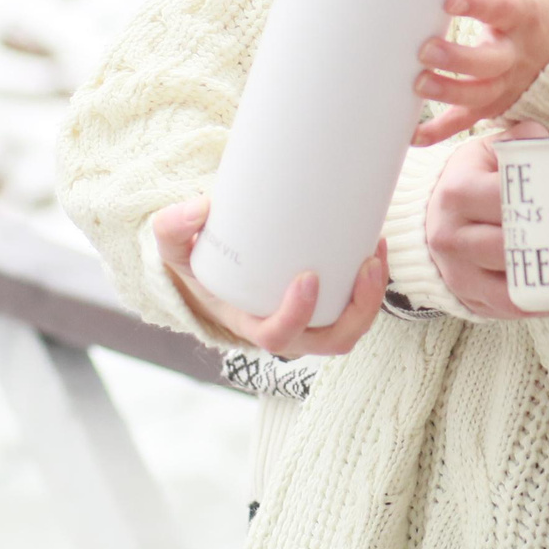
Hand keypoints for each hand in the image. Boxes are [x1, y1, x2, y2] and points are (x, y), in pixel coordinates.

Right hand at [151, 197, 386, 355]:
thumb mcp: (177, 250)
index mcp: (250, 323)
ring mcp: (311, 320)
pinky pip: (358, 307)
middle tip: (366, 265)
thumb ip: (174, 228)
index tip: (308, 277)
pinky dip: (372, 283)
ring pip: (352, 328)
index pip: (277, 337)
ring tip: (375, 253)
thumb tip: (200, 207)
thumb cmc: (202, 265)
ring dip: (371, 297)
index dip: (296, 315)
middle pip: (331, 341)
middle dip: (356, 310)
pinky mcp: (329, 304)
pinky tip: (375, 244)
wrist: (217, 272)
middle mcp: (286, 329)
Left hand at [412, 0, 548, 144]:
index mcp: (526, 14)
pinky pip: (467, 122)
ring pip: (478, 96)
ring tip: (418, 85)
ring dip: (447, 94)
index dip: (478, 4)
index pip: (504, 8)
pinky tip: (413, 134)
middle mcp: (517, 55)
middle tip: (425, 49)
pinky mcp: (495, 106)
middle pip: (489, 63)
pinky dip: (440, 132)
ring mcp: (507, 85)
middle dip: (457, 59)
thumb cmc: (539, 9)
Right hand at [423, 119, 548, 318]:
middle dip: (548, 242)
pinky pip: (507, 308)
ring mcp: (455, 271)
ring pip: (509, 285)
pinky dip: (536, 303)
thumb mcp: (490, 150)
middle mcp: (450, 235)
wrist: (432, 212)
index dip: (541, 203)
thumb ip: (524, 139)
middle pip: (508, 246)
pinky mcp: (465, 296)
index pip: (505, 200)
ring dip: (545, 280)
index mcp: (458, 191)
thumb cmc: (471, 178)